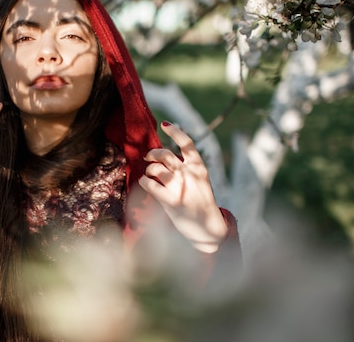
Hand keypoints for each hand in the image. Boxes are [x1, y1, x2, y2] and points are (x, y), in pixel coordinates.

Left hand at [138, 121, 227, 252]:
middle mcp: (189, 174)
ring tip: (149, 175)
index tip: (165, 125)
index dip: (175, 131)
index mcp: (199, 167)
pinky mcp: (170, 200)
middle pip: (165, 154)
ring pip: (155, 168)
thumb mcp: (200, 181)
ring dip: (149, 170)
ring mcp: (180, 187)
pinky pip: (149, 184)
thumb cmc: (201, 203)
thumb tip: (161, 156)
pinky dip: (145, 182)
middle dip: (153, 154)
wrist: (208, 228)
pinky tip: (146, 184)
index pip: (187, 143)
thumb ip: (185, 168)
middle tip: (148, 158)